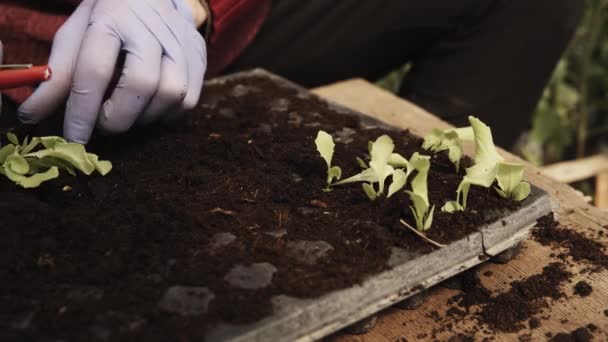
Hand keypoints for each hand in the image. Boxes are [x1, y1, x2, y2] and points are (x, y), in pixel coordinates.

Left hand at [18, 0, 206, 142]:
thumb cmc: (108, 19)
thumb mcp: (76, 34)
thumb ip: (57, 74)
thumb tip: (34, 115)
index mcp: (112, 17)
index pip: (95, 70)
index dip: (83, 111)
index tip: (75, 137)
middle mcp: (151, 28)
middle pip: (141, 85)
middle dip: (118, 117)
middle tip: (104, 125)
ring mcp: (181, 41)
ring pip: (170, 95)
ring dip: (144, 118)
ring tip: (126, 115)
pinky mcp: (199, 55)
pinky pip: (189, 100)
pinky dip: (166, 114)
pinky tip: (149, 109)